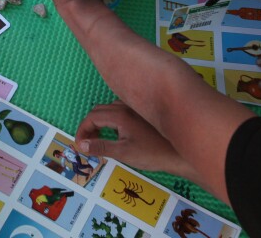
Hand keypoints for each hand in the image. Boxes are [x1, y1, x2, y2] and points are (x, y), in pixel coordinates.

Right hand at [76, 101, 194, 176]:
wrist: (179, 153)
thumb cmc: (152, 154)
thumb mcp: (123, 153)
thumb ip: (101, 147)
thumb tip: (81, 145)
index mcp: (119, 115)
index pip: (92, 117)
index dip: (82, 131)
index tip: (80, 145)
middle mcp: (125, 106)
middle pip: (98, 111)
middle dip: (89, 126)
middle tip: (87, 143)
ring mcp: (134, 108)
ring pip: (109, 109)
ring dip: (99, 121)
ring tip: (99, 138)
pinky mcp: (142, 112)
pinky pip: (119, 109)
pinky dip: (111, 119)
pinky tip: (116, 132)